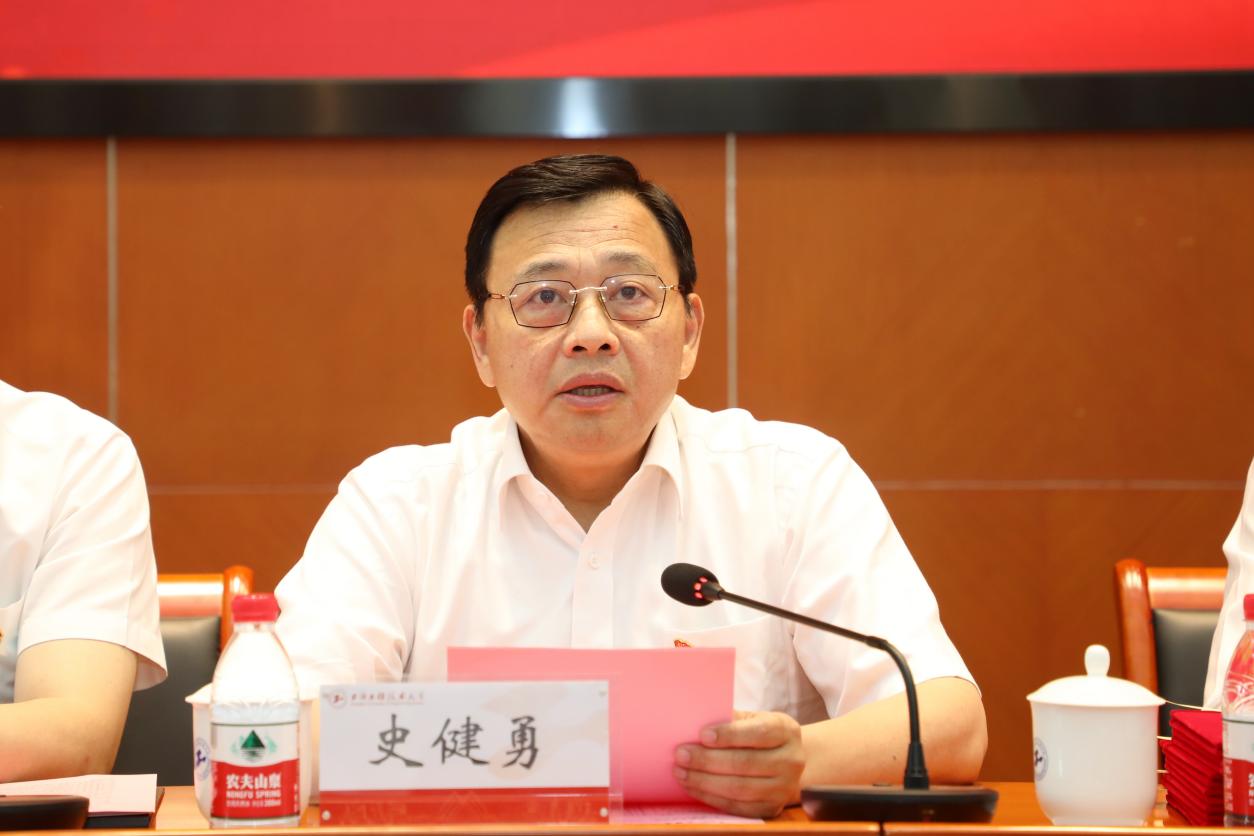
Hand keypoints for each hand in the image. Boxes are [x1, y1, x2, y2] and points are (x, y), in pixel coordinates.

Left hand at [672, 709, 805, 817]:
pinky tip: (693, 787)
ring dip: (705, 781)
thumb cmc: (760, 733)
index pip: (758, 733)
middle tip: (681, 755)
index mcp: (786, 731)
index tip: (702, 734)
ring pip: (740, 788)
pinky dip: (711, 797)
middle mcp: (791, 760)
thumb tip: (695, 720)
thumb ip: (731, 719)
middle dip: (708, 760)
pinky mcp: (772, 808)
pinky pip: (737, 807)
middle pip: (746, 763)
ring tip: (681, 772)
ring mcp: (784, 788)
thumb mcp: (754, 719)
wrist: (787, 761)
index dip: (730, 735)